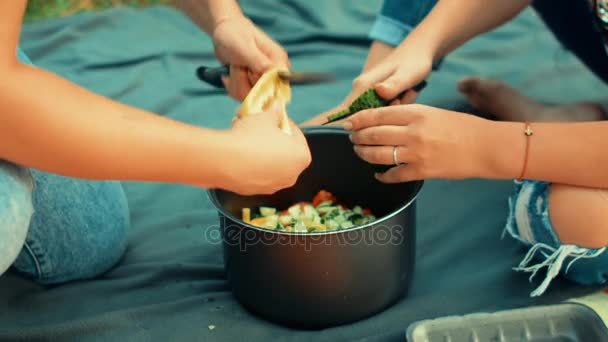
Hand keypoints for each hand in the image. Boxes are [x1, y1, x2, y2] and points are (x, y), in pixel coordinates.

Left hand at [212, 16, 288, 100]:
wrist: (224, 33)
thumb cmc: (235, 35)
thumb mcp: (244, 47)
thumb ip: (259, 61)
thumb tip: (274, 74)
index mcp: (279, 60)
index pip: (278, 85)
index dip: (261, 85)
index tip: (248, 72)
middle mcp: (275, 73)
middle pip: (262, 94)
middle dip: (244, 82)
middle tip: (237, 66)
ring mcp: (264, 81)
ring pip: (250, 97)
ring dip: (236, 83)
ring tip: (233, 67)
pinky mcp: (253, 86)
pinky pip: (243, 97)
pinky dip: (232, 87)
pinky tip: (230, 75)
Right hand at [223, 100, 310, 194]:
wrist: (226, 162)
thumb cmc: (253, 137)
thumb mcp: (266, 117)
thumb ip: (275, 111)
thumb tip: (277, 104)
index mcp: (301, 157)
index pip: (296, 134)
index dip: (283, 121)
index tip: (272, 115)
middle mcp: (291, 175)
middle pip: (282, 149)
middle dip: (269, 135)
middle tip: (257, 123)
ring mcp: (273, 186)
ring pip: (268, 161)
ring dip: (258, 146)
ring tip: (242, 130)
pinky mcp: (255, 191)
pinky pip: (255, 172)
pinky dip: (249, 160)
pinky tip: (236, 148)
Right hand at [304, 42, 432, 126]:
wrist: (418, 51)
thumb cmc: (413, 61)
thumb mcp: (407, 74)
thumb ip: (393, 84)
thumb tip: (379, 91)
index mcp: (363, 87)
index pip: (340, 112)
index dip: (328, 125)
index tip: (311, 134)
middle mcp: (360, 91)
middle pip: (353, 118)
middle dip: (370, 123)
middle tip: (394, 105)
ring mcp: (367, 95)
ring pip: (370, 117)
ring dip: (388, 114)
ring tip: (408, 92)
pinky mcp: (375, 98)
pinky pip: (379, 112)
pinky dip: (393, 109)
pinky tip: (407, 95)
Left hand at [344, 104, 489, 182]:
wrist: (486, 147)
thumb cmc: (461, 127)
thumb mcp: (433, 112)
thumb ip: (408, 116)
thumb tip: (381, 120)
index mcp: (416, 113)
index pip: (378, 114)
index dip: (358, 119)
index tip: (348, 122)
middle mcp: (413, 132)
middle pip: (373, 134)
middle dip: (357, 137)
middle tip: (352, 138)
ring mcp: (417, 153)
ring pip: (378, 155)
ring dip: (364, 154)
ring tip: (360, 152)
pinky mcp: (422, 171)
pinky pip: (393, 175)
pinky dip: (382, 175)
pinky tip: (378, 174)